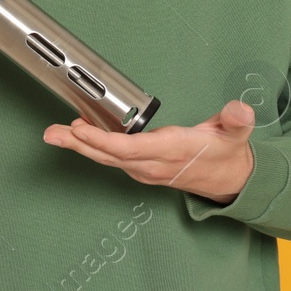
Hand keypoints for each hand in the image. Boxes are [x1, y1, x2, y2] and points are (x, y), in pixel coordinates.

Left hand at [42, 99, 257, 203]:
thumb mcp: (236, 134)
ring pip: (106, 159)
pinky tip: (80, 136)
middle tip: (51, 133)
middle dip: (78, 143)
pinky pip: (113, 159)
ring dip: (80, 146)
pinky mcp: (142, 170)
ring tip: (54, 134)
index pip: (129, 148)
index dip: (102, 140)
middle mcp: (153, 164)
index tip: (79, 128)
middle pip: (108, 155)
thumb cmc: (227, 153)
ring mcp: (146, 170)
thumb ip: (236, 120)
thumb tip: (239, 109)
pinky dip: (94, 147)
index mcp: (171, 151)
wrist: (232, 181)